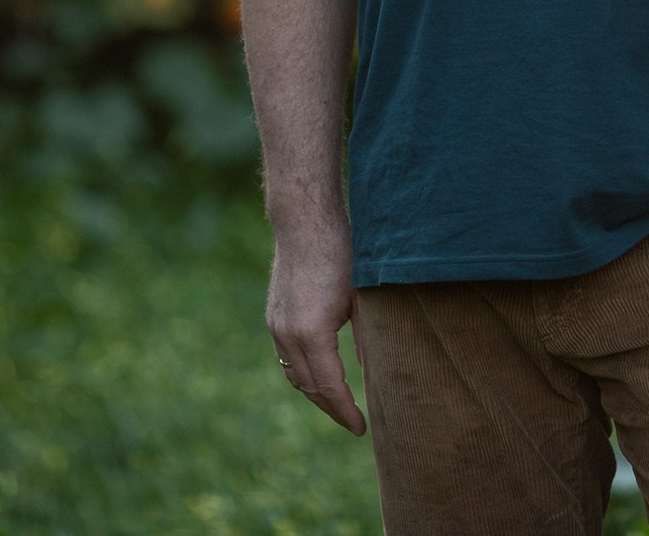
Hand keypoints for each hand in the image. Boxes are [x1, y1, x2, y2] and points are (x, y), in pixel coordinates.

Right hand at [267, 215, 366, 434]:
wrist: (304, 220)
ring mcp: (276, 325)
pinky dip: (302, 373)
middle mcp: (287, 334)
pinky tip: (319, 374)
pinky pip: (286, 357)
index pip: (329, 386)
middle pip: (309, 387)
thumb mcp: (363, 296)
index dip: (346, 411)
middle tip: (354, 423)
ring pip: (293, 374)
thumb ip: (368, 336)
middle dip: (332, 408)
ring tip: (339, 404)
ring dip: (315, 393)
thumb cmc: (341, 252)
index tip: (363, 428)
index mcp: (312, 333)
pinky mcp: (273, 315)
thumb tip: (375, 370)